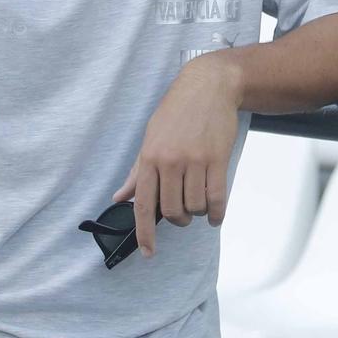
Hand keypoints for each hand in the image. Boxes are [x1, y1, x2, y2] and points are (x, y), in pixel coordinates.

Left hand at [112, 53, 244, 257]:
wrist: (209, 86)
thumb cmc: (177, 111)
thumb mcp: (150, 137)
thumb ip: (137, 172)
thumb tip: (120, 197)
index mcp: (150, 158)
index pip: (144, 205)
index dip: (145, 233)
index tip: (149, 251)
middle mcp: (170, 162)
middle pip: (173, 211)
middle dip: (178, 220)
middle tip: (182, 215)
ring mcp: (195, 161)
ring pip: (195, 207)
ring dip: (197, 213)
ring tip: (199, 204)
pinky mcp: (217, 159)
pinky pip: (217, 198)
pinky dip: (216, 212)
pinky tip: (214, 214)